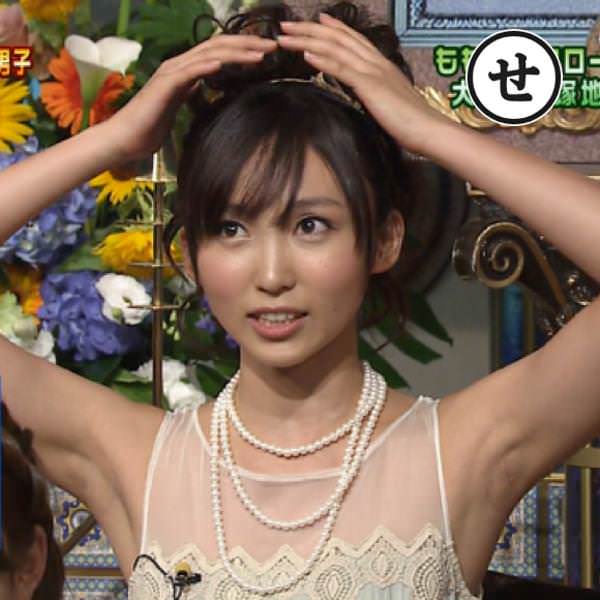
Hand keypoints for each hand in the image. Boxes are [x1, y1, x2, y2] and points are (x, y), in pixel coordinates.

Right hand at [103, 34, 277, 161]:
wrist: (126, 138)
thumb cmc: (151, 126)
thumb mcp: (180, 107)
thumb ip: (193, 95)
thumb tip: (206, 91)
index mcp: (186, 70)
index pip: (219, 52)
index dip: (243, 48)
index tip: (267, 52)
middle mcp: (179, 65)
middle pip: (218, 46)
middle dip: (248, 43)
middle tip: (273, 45)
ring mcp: (172, 72)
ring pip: (209, 54)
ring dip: (237, 51)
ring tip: (261, 52)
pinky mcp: (166, 85)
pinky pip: (190, 71)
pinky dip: (209, 65)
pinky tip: (226, 63)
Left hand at [276, 13, 447, 155]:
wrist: (428, 128)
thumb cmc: (411, 122)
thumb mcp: (390, 102)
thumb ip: (376, 93)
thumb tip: (366, 94)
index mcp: (382, 65)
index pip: (355, 39)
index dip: (334, 27)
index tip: (317, 20)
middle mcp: (376, 62)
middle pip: (339, 38)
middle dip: (310, 30)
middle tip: (287, 26)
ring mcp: (373, 72)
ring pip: (335, 49)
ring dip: (307, 40)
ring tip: (286, 37)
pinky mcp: (370, 86)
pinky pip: (342, 69)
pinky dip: (322, 59)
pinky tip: (306, 54)